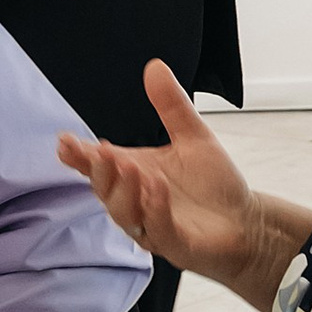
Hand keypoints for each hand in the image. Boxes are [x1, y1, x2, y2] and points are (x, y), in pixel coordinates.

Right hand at [57, 60, 265, 282]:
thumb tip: (154, 66)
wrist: (247, 222)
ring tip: (129, 166)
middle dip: (98, 171)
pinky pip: (159, 229)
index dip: (79, 156)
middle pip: (105, 190)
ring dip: (123, 191)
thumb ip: (171, 105)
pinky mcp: (176, 245)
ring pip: (125, 215)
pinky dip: (155, 208)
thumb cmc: (214, 186)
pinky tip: (157, 187)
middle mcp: (137, 203)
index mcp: (135, 175)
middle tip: (99, 151)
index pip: (98, 165)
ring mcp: (153, 226)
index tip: (64, 141)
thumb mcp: (193, 136)